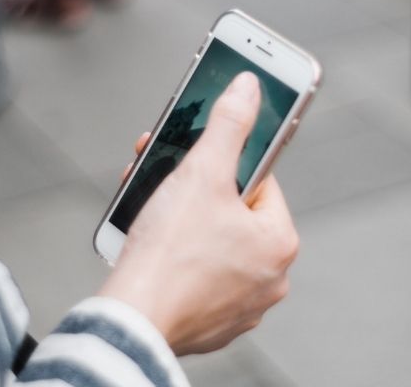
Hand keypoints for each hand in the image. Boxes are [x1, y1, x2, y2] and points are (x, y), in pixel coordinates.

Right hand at [100, 72, 299, 354]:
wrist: (131, 320)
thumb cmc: (168, 255)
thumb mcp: (201, 172)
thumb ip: (228, 124)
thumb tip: (249, 88)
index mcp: (279, 242)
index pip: (258, 181)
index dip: (222, 164)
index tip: (198, 158)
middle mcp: (270, 278)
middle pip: (232, 212)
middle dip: (195, 194)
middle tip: (167, 185)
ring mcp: (241, 304)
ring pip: (212, 244)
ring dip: (183, 223)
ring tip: (154, 215)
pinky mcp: (210, 321)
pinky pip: (197, 275)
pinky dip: (177, 259)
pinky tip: (155, 250)